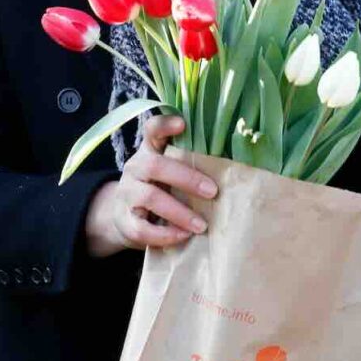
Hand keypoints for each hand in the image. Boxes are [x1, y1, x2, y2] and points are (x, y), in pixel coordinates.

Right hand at [83, 115, 217, 257]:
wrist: (126, 218)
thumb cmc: (161, 190)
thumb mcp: (171, 173)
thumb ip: (192, 166)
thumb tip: (235, 171)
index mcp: (150, 152)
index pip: (152, 131)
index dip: (165, 125)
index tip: (183, 124)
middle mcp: (135, 168)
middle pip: (154, 165)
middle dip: (186, 178)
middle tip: (213, 191)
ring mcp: (127, 194)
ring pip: (149, 197)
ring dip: (179, 212)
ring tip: (202, 225)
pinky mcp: (125, 221)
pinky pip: (142, 228)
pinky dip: (165, 234)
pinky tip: (184, 236)